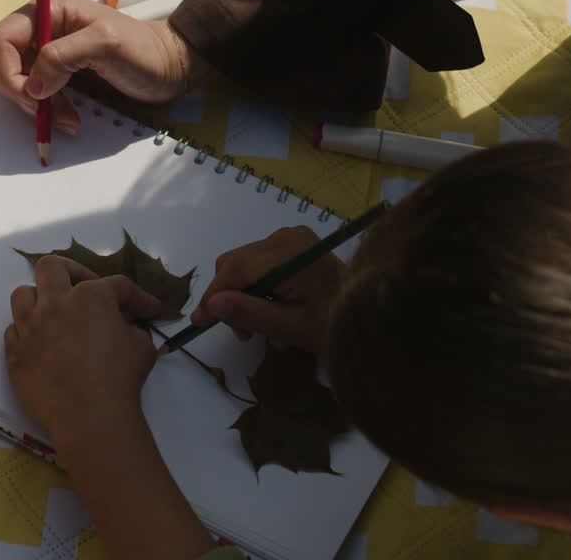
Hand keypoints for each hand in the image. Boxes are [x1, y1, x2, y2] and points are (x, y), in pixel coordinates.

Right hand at [0, 0, 197, 134]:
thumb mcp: (106, 44)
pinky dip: (43, 109)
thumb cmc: (143, 49)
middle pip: (3, 61)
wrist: (169, 67)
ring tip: (63, 119)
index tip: (32, 97)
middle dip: (20, 91)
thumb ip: (64, 57)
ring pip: (17, 80)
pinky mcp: (57, 73)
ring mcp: (48, 51)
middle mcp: (42, 26)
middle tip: (45, 112)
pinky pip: (34, 92)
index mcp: (49, 9)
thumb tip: (32, 86)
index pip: (1, 38)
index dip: (6, 71)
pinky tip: (64, 119)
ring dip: (32, 105)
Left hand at [4, 255, 162, 442]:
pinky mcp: (15, 353)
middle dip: (72, 271)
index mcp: (90, 296)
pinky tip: (43, 345)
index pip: (117, 285)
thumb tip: (124, 328)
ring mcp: (29, 328)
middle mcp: (54, 303)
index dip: (138, 298)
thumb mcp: (142, 346)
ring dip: (40, 299)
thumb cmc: (120, 378)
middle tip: (86, 289)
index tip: (149, 311)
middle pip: (52, 267)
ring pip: (23, 294)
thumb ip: (132, 328)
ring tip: (55, 314)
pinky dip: (28, 333)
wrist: (89, 415)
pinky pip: (13, 331)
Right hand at [189, 226, 345, 352]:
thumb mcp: (290, 327)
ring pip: (243, 262)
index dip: (213, 295)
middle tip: (241, 333)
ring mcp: (290, 238)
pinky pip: (259, 261)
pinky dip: (255, 284)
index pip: (234, 269)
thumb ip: (250, 313)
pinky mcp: (294, 244)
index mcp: (288, 254)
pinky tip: (268, 306)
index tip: (198, 322)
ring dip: (240, 293)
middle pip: (235, 263)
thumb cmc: (333, 324)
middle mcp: (286, 238)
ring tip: (255, 325)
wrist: (371, 311)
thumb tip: (213, 305)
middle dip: (228, 297)